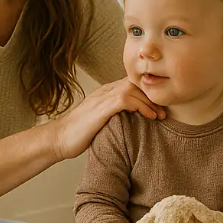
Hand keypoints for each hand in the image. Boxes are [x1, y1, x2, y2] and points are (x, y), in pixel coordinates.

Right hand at [48, 79, 165, 160]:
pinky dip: (141, 106)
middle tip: (164, 110)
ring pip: (133, 88)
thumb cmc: (79, 134)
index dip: (147, 93)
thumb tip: (131, 122)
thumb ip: (114, 116)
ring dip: (150, 101)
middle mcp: (104, 91)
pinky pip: (126, 99)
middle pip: (135, 83)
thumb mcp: (100, 121)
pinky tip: (149, 116)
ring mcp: (102, 98)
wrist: (58, 139)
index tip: (159, 106)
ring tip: (160, 115)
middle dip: (152, 96)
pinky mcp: (101, 107)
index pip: (130, 84)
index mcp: (104, 93)